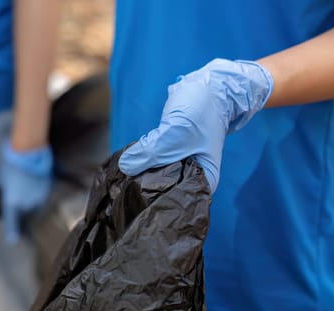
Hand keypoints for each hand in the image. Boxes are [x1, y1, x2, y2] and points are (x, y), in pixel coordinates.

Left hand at [0, 141, 52, 243]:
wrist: (28, 154)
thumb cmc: (11, 166)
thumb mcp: (2, 181)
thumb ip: (6, 193)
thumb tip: (9, 198)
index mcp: (12, 203)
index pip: (12, 222)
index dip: (12, 232)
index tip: (13, 239)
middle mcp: (25, 204)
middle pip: (24, 216)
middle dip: (22, 215)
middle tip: (20, 205)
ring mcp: (37, 199)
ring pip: (33, 208)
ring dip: (29, 204)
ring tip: (24, 188)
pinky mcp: (45, 191)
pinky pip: (39, 199)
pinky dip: (36, 196)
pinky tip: (31, 184)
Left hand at [118, 59, 272, 192]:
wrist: (209, 88)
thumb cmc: (199, 113)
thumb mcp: (174, 133)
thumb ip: (150, 152)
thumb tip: (124, 167)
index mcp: (204, 182)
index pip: (177, 199)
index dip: (157, 198)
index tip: (136, 196)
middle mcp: (194, 179)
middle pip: (165, 190)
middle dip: (146, 186)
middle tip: (126, 186)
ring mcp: (182, 167)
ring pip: (156, 176)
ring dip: (141, 173)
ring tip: (126, 174)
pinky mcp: (171, 156)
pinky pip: (153, 164)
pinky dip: (143, 162)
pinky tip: (131, 162)